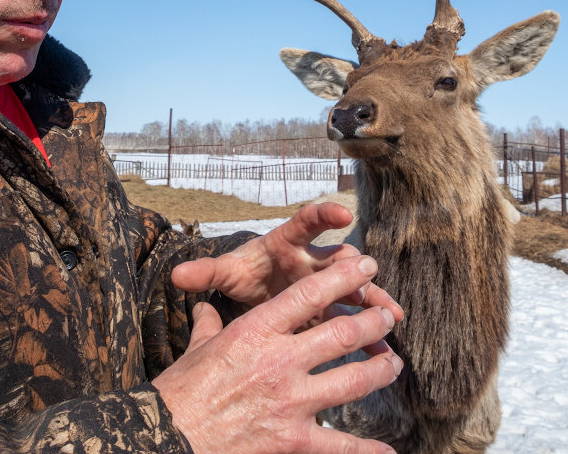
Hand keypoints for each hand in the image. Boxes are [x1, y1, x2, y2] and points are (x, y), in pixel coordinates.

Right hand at [153, 255, 401, 453]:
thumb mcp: (196, 349)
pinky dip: (367, 449)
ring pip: (353, 379)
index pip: (309, 295)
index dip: (343, 277)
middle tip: (387, 317)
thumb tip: (204, 306)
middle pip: (342, 333)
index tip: (366, 266)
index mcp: (256, 331)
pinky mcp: (293, 440)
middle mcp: (280, 360)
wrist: (168, 437)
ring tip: (393, 362)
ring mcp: (291, 401)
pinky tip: (389, 451)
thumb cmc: (179, 392)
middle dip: (372, 322)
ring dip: (380, 370)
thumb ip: (208, 324)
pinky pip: (340, 444)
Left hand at [171, 202, 402, 323]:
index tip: (341, 213)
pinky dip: (372, 336)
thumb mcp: (227, 272)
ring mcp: (327, 286)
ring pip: (356, 289)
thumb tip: (175, 274)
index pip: (306, 223)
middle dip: (354, 264)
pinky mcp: (334, 309)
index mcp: (287, 242)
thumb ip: (206, 272)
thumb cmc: (246, 274)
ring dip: (374, 300)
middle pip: (338, 257)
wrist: (258, 289)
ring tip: (392, 316)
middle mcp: (313, 259)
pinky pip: (357, 321)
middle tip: (369, 269)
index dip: (324, 216)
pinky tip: (386, 353)